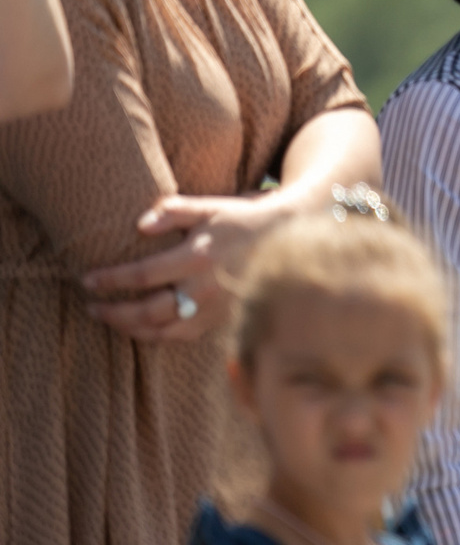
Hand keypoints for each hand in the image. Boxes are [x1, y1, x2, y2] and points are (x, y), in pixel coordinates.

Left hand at [81, 190, 291, 342]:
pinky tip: (143, 328)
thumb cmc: (242, 221)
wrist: (287, 243)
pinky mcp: (221, 321)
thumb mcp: (210, 208)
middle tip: (92, 307)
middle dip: (113, 312)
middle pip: (147, 311)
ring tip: (111, 320)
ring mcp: (214, 310)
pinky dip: (157, 336)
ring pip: (162, 331)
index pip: (142, 275)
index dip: (110, 280)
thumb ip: (174, 211)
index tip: (88, 280)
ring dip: (130, 328)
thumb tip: (140, 225)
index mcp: (197, 258)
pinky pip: (182, 336)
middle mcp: (204, 290)